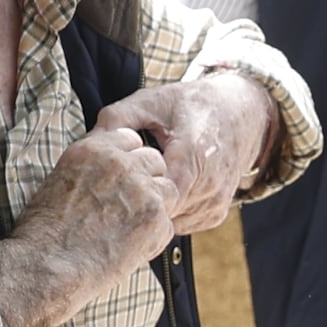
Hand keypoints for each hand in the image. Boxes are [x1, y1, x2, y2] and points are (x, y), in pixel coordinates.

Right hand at [13, 122, 177, 293]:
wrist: (45, 265)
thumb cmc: (44, 232)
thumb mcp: (61, 181)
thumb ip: (93, 169)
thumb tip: (112, 174)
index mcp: (94, 148)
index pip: (131, 140)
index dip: (130, 163)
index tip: (121, 182)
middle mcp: (120, 162)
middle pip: (155, 160)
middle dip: (148, 182)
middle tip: (128, 209)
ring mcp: (141, 188)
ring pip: (168, 190)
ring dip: (155, 208)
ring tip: (129, 229)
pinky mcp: (155, 217)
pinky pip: (168, 224)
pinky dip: (154, 238)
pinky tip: (128, 248)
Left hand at [97, 73, 276, 233]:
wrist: (239, 113)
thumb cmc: (191, 105)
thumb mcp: (151, 102)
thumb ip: (117, 120)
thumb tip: (87, 142)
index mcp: (193, 154)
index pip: (156, 193)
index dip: (130, 194)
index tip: (110, 188)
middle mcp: (210, 184)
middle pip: (161, 211)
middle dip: (137, 204)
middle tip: (115, 192)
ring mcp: (216, 202)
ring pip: (170, 222)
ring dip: (153, 210)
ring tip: (137, 191)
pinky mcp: (216, 213)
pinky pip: (183, 224)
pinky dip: (168, 213)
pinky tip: (158, 194)